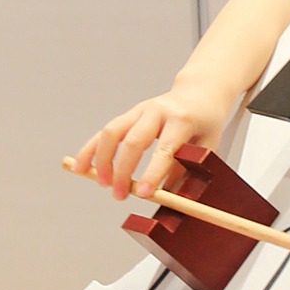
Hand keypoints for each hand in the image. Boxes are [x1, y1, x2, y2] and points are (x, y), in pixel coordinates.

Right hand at [71, 80, 242, 199]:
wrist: (200, 92)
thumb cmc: (206, 122)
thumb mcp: (208, 145)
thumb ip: (190, 170)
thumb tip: (171, 197)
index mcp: (182, 119)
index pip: (164, 149)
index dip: (153, 173)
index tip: (145, 194)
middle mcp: (158, 111)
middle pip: (133, 141)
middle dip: (123, 171)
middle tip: (120, 194)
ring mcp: (140, 110)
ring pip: (113, 132)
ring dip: (103, 160)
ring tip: (102, 183)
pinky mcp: (129, 114)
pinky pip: (106, 131)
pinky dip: (91, 148)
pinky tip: (81, 166)